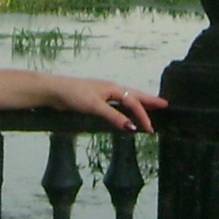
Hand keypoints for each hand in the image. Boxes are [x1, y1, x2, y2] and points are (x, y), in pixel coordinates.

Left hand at [42, 75, 164, 131]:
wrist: (54, 91)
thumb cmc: (73, 95)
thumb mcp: (95, 106)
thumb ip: (113, 116)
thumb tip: (131, 127)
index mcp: (113, 88)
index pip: (133, 102)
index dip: (143, 115)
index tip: (150, 130)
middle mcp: (111, 89)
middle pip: (134, 95)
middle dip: (149, 100)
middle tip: (164, 105)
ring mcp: (104, 93)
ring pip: (126, 97)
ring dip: (139, 102)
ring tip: (150, 106)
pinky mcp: (96, 99)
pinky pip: (117, 102)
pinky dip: (126, 107)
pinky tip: (126, 111)